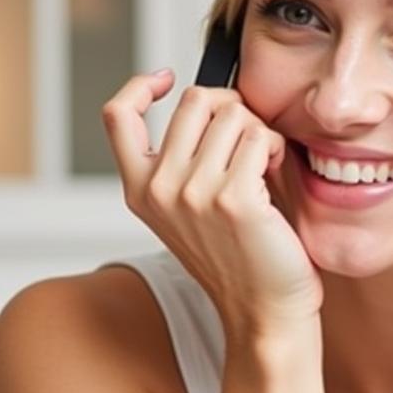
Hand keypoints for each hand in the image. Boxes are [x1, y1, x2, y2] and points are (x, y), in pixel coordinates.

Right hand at [102, 70, 322, 333]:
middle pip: (195, 100)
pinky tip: (274, 174)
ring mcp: (194, 193)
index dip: (141, 86)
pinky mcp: (235, 199)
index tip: (169, 80)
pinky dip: (274, 148)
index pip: (118, 116)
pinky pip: (260, 137)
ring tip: (264, 166)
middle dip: (233, 109)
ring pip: (234, 114)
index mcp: (140, 190)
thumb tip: (213, 101)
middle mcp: (158, 189)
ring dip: (259, 132)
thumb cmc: (242, 257)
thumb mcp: (192, 209)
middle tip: (250, 140)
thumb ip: (185, 160)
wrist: (265, 311)